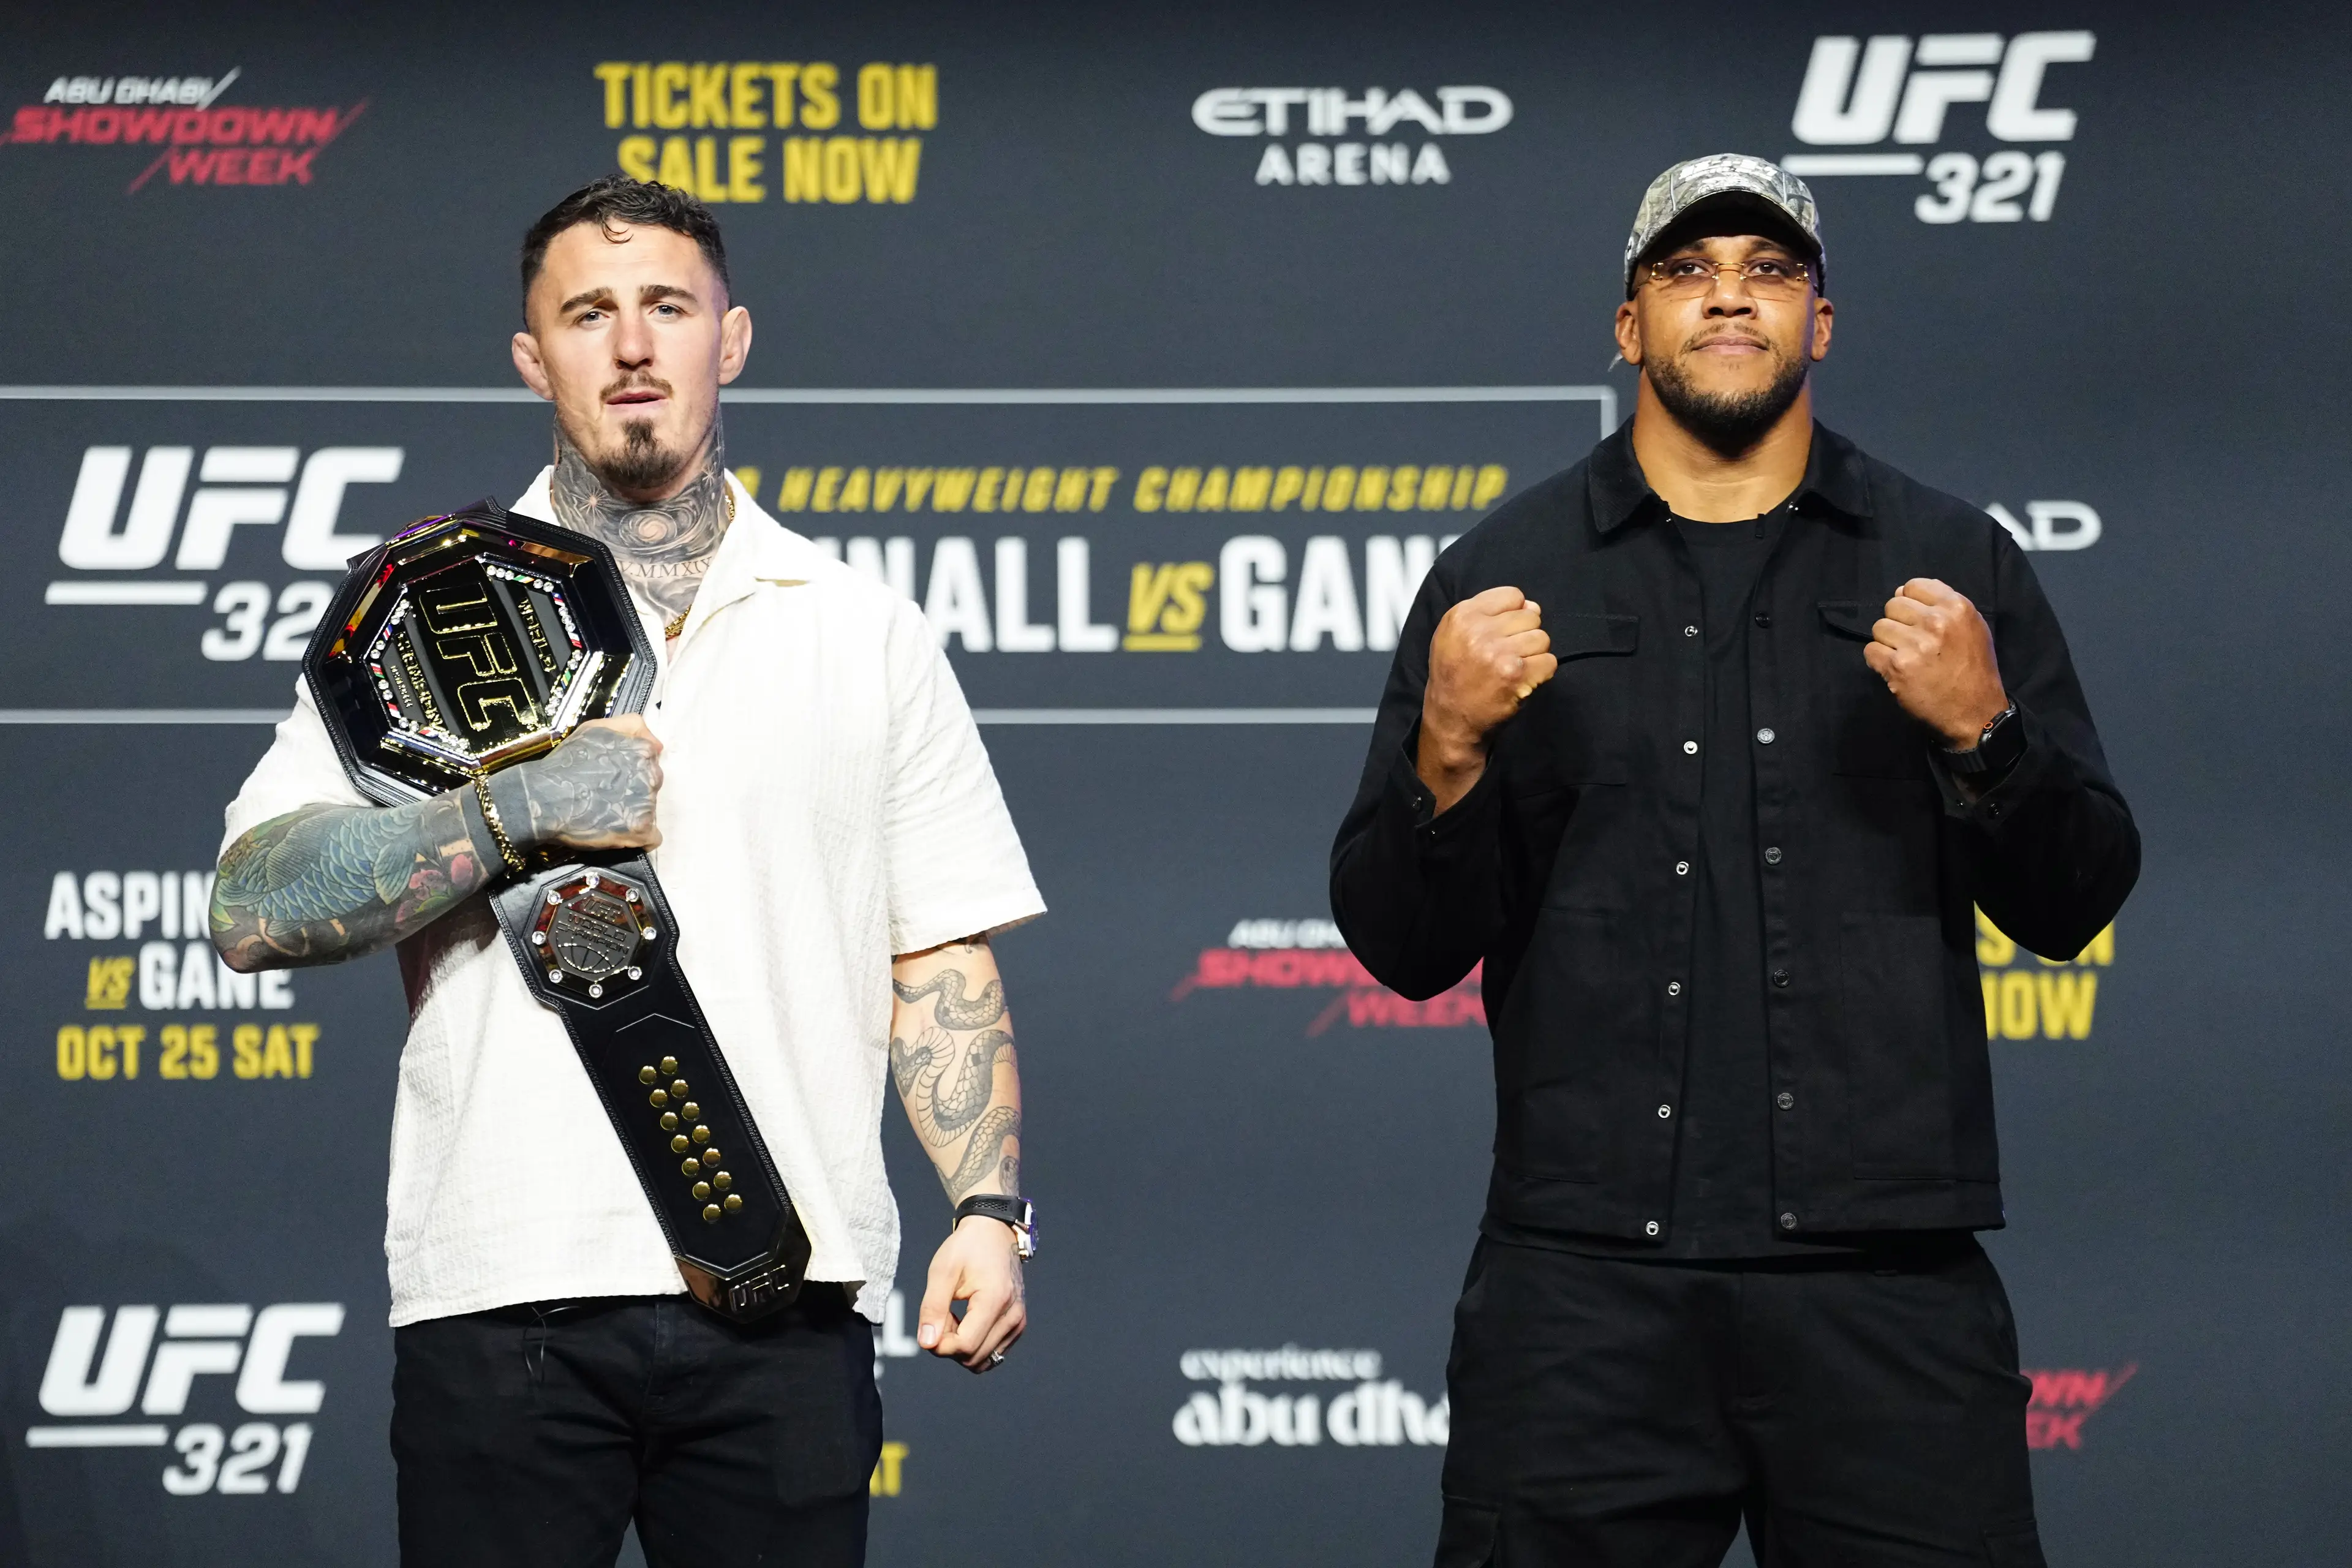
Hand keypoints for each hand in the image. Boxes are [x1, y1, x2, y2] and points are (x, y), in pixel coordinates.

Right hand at [503, 715, 663, 849]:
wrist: (542, 799)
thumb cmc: (566, 763)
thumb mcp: (596, 729)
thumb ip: (631, 727)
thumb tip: (658, 747)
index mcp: (643, 751)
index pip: (650, 762)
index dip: (630, 770)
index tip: (610, 777)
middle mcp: (651, 775)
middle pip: (651, 786)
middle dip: (633, 791)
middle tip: (605, 795)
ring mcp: (647, 804)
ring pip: (650, 811)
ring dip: (632, 813)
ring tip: (606, 813)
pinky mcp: (641, 829)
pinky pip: (652, 837)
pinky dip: (637, 837)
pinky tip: (617, 832)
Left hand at [916, 1215, 1026, 1372]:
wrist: (994, 1232)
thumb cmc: (967, 1247)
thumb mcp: (942, 1271)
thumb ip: (933, 1308)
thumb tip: (927, 1343)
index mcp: (996, 1300)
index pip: (965, 1346)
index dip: (940, 1344)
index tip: (931, 1322)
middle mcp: (1013, 1316)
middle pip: (973, 1358)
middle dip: (950, 1345)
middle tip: (942, 1316)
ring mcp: (1018, 1322)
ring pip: (983, 1361)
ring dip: (962, 1347)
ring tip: (954, 1318)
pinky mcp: (1017, 1326)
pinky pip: (992, 1354)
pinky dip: (974, 1345)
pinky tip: (966, 1321)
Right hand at [1417, 585, 1555, 811]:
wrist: (1450, 720)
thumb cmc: (1455, 676)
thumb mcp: (1454, 634)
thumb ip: (1488, 613)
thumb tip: (1531, 605)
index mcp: (1462, 615)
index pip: (1512, 595)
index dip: (1513, 614)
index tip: (1502, 633)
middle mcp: (1478, 631)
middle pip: (1531, 616)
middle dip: (1524, 635)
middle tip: (1506, 656)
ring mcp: (1498, 653)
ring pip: (1542, 638)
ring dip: (1533, 655)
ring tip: (1513, 669)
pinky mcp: (1515, 675)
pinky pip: (1549, 661)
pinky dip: (1541, 673)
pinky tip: (1522, 681)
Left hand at [1865, 579, 2008, 746]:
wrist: (1975, 711)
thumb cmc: (1973, 669)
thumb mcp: (1971, 627)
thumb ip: (1941, 605)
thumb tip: (1900, 591)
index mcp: (1956, 607)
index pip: (1913, 586)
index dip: (1910, 602)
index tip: (1916, 619)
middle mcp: (1936, 621)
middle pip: (1892, 605)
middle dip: (1898, 622)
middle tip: (1911, 642)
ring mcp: (1915, 644)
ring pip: (1879, 627)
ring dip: (1888, 642)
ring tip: (1906, 657)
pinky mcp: (1897, 666)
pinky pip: (1870, 650)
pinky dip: (1878, 661)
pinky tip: (1895, 669)